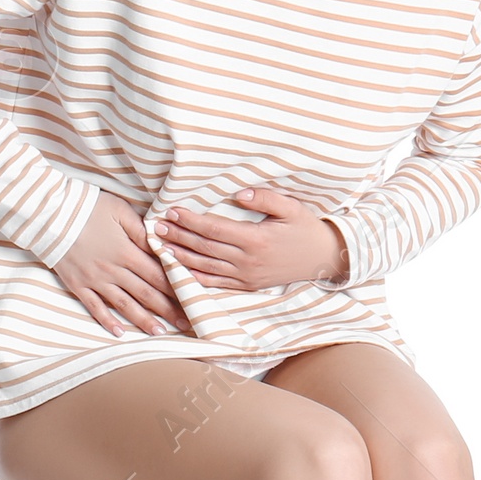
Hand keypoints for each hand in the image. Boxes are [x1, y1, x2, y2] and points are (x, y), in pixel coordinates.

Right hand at [53, 191, 196, 337]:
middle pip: (146, 294)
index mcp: (127, 252)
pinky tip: (120, 333)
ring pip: (125, 305)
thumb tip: (162, 245)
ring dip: (144, 320)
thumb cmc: (88, 208)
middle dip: (168, 309)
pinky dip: (108, 321)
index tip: (191, 298)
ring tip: (160, 332)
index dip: (176, 288)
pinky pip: (95, 308)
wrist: (50, 215)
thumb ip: (142, 230)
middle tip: (185, 322)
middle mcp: (114, 271)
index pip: (158, 275)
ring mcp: (95, 281)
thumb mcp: (120, 211)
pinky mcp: (78, 285)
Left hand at [153, 186, 348, 290]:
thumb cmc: (306, 229)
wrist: (324, 259)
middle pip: (204, 248)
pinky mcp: (247, 286)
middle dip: (178, 237)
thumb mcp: (291, 208)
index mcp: (256, 239)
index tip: (172, 210)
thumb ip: (265, 198)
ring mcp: (246, 276)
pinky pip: (216, 284)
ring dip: (180, 257)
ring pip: (205, 268)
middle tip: (156, 227)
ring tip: (160, 246)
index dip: (190, 221)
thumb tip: (239, 194)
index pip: (214, 229)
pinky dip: (195, 278)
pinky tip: (180, 271)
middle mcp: (248, 261)